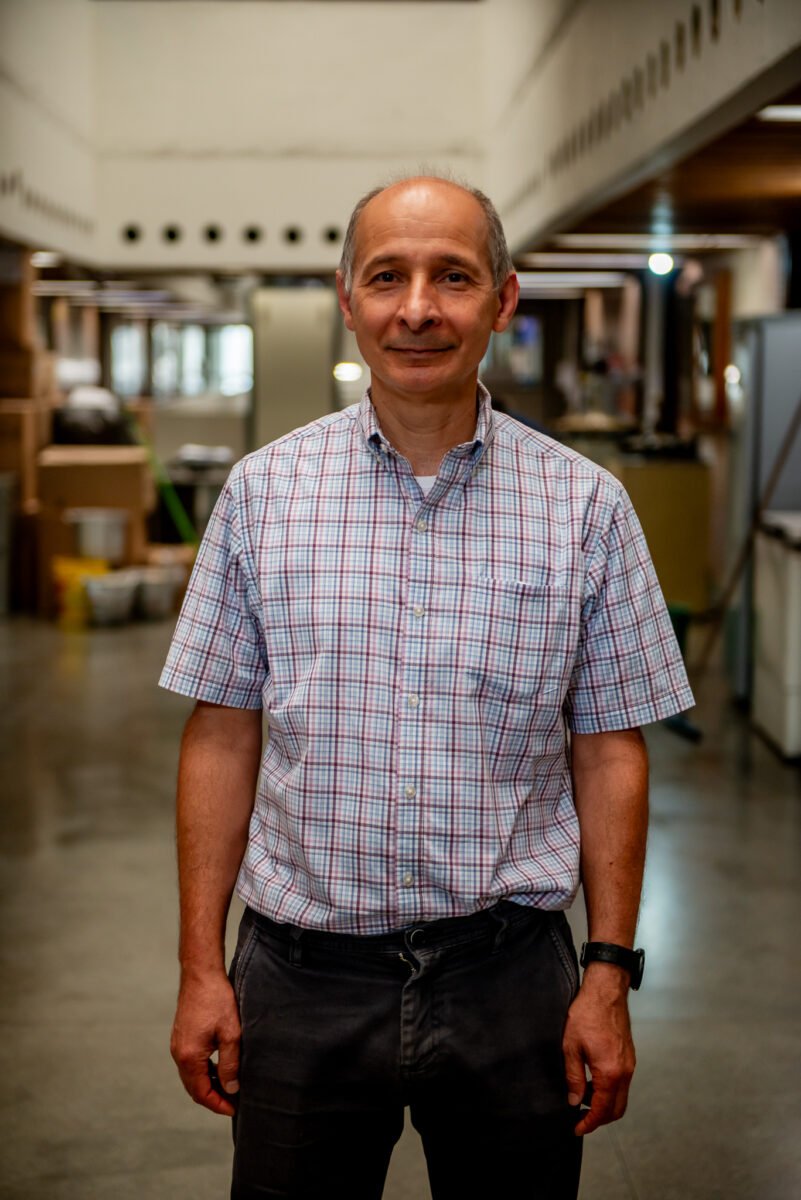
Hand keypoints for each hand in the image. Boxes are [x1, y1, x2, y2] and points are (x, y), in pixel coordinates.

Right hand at [171, 968, 241, 1115]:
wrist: (201, 974)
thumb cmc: (217, 1000)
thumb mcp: (231, 1034)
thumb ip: (230, 1064)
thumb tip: (230, 1089)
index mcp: (189, 1057)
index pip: (201, 1092)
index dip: (218, 1104)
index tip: (234, 1109)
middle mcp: (179, 1054)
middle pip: (194, 1087)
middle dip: (212, 1098)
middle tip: (232, 1102)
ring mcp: (178, 1045)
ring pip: (191, 1076)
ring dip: (208, 1084)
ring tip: (229, 1087)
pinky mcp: (181, 1036)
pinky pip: (190, 1063)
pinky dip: (203, 1071)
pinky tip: (219, 1068)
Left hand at [562, 964, 635, 1135]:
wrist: (606, 991)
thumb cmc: (587, 1014)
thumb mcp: (571, 1046)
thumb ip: (574, 1077)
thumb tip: (574, 1101)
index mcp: (610, 1072)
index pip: (602, 1110)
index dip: (589, 1123)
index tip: (577, 1128)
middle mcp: (625, 1072)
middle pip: (617, 1109)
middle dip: (599, 1118)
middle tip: (580, 1117)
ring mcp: (630, 1064)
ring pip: (621, 1096)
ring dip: (604, 1103)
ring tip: (583, 1096)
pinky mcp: (629, 1057)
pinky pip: (622, 1083)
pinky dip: (609, 1089)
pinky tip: (593, 1080)